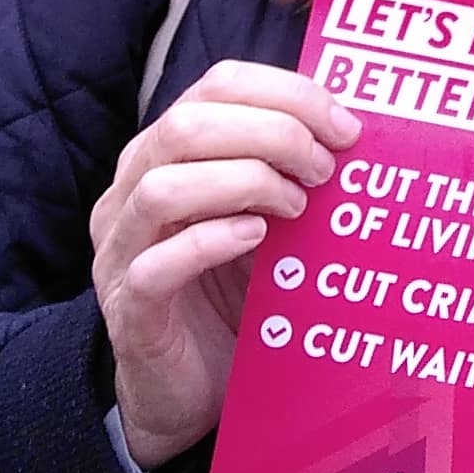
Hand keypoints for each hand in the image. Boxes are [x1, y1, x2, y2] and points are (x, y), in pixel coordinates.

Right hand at [90, 60, 361, 468]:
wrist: (186, 388)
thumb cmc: (229, 290)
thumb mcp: (262, 215)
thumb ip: (284, 168)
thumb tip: (351, 128)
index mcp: (164, 150)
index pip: (217, 84)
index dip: (286, 93)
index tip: (344, 125)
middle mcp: (130, 189)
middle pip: (187, 124)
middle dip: (272, 133)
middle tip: (325, 168)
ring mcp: (122, 250)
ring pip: (163, 187)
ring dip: (245, 183)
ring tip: (297, 206)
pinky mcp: (130, 308)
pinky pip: (158, 265)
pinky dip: (212, 241)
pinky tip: (256, 238)